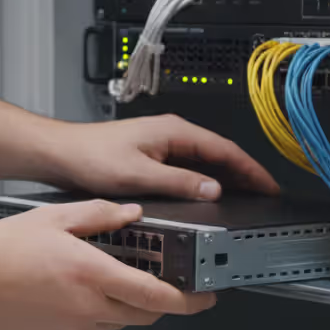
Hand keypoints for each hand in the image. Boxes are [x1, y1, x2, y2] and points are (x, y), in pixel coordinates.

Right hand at [0, 200, 215, 329]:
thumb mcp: (54, 218)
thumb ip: (100, 214)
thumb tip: (130, 213)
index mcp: (92, 274)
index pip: (156, 296)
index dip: (189, 301)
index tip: (204, 297)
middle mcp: (87, 307)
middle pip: (144, 315)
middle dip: (161, 304)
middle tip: (166, 288)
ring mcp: (72, 328)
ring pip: (117, 323)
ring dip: (125, 307)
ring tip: (107, 282)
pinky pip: (88, 329)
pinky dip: (93, 314)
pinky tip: (72, 294)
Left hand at [40, 115, 280, 200]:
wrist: (61, 154)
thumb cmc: (90, 156)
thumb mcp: (139, 175)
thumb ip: (179, 182)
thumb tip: (212, 189)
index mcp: (174, 131)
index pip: (225, 150)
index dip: (251, 169)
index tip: (268, 185)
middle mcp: (171, 134)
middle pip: (219, 155)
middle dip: (244, 174)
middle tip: (265, 195)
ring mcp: (162, 146)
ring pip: (204, 163)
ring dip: (225, 179)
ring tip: (244, 198)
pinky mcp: (152, 157)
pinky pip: (188, 169)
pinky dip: (203, 182)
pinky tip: (207, 196)